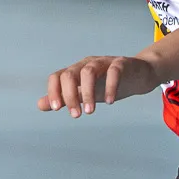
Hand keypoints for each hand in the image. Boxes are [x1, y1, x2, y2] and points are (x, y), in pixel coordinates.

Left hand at [39, 55, 160, 117]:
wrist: (137, 76)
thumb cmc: (107, 84)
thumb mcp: (84, 93)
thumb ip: (64, 98)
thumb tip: (40, 104)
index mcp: (76, 71)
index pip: (57, 77)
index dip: (54, 92)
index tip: (57, 109)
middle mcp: (87, 64)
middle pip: (69, 74)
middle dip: (70, 96)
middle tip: (76, 115)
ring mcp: (104, 63)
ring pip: (88, 72)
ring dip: (87, 92)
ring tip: (90, 111)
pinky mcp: (121, 64)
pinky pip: (113, 72)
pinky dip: (110, 87)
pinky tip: (109, 102)